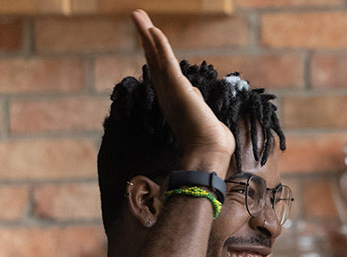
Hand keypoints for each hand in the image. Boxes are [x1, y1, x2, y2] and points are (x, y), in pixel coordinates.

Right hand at [131, 10, 234, 170]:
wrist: (209, 153)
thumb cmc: (210, 141)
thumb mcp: (203, 116)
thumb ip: (195, 103)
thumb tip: (195, 95)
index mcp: (173, 99)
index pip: (161, 69)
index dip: (153, 51)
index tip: (149, 36)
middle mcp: (167, 93)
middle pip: (153, 58)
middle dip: (145, 37)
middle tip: (137, 17)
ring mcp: (171, 91)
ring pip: (156, 57)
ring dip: (147, 35)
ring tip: (137, 14)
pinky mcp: (178, 89)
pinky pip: (166, 63)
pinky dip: (159, 46)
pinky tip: (153, 30)